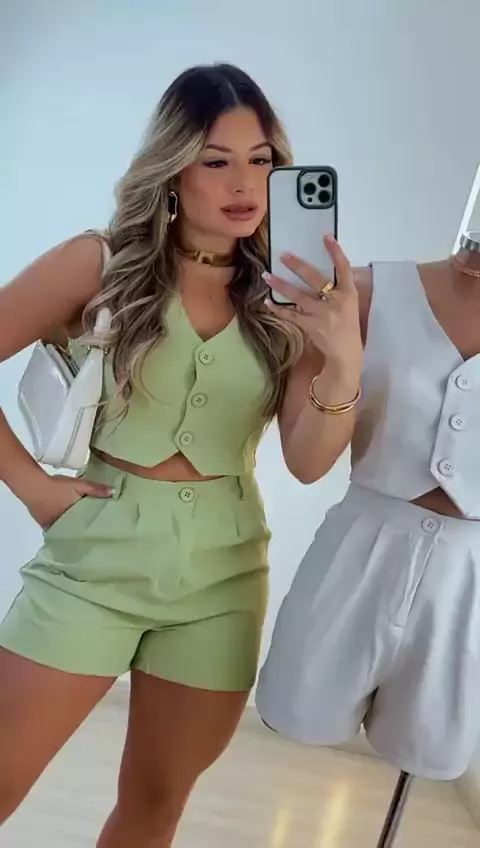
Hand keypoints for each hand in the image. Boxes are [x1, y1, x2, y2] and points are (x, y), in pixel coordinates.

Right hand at [26, 473, 113, 529]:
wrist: (32, 485)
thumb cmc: (57, 486)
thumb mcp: (79, 485)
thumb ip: (96, 489)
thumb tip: (114, 492)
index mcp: (74, 517)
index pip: (86, 527)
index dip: (93, 529)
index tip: (101, 532)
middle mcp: (63, 525)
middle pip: (75, 531)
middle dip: (82, 531)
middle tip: (93, 532)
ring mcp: (51, 526)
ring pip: (65, 531)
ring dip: (71, 530)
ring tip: (80, 530)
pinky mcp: (43, 524)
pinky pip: (54, 529)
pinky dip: (60, 527)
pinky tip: (64, 526)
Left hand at [264, 235, 361, 368]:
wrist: (346, 352)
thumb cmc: (347, 325)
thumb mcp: (350, 303)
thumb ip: (339, 288)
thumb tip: (319, 271)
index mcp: (349, 293)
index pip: (344, 268)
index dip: (335, 252)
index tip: (326, 237)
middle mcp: (336, 301)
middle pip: (315, 279)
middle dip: (298, 266)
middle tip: (283, 255)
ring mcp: (322, 314)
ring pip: (298, 296)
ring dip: (281, 285)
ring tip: (267, 275)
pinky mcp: (310, 326)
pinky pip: (290, 314)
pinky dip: (278, 308)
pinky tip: (267, 301)